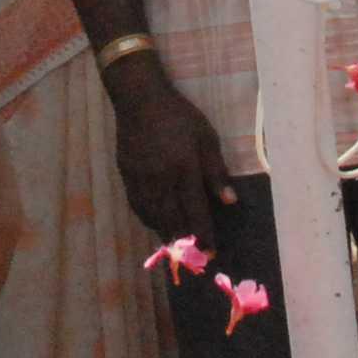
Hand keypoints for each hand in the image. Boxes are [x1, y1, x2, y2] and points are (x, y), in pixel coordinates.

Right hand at [108, 60, 236, 244]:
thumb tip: (230, 201)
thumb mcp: (206, 138)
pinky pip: (137, 206)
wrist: (140, 100)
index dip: (204, 235)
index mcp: (185, 170)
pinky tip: (155, 224)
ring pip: (153, 216)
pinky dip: (148, 219)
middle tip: (194, 258)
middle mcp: (162, 180)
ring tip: (176, 247)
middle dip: (185, 242)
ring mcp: (141, 179)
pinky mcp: (127, 176)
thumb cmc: (179, 116)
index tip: (211, 252)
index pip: (196, 212)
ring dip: (166, 234)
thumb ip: (217, 172)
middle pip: (173, 220)